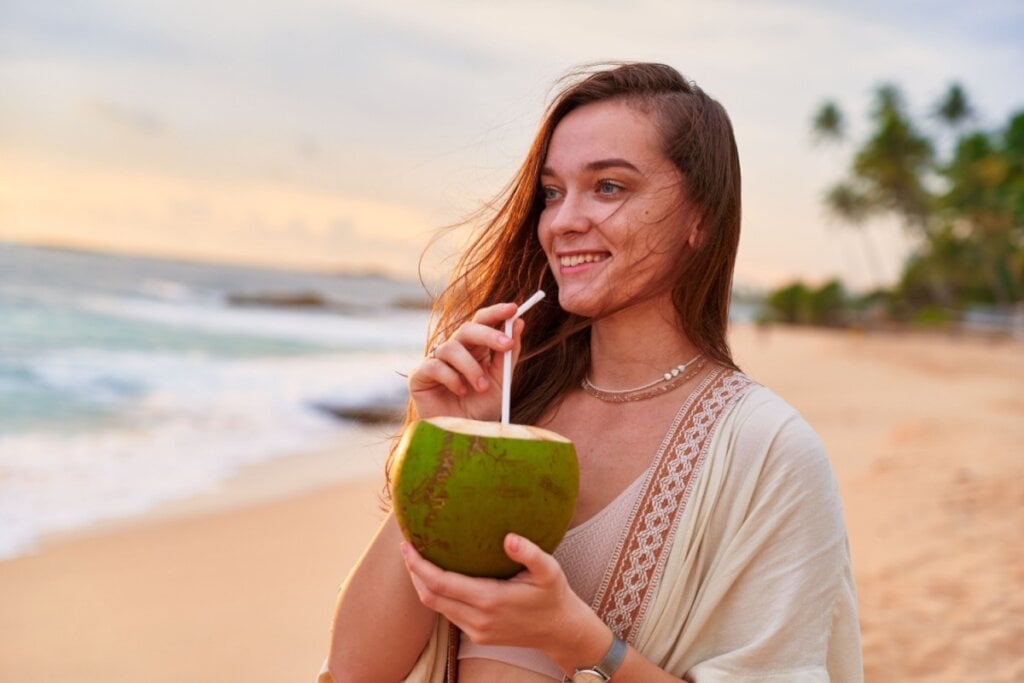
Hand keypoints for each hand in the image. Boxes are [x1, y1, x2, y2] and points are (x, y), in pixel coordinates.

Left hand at [400, 533, 590, 651]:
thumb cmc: (554, 596)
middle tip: (407, 547)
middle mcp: (478, 618)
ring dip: (423, 584)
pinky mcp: (478, 636)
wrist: (560, 631)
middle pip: (430, 596)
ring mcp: (476, 630)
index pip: (440, 583)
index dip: (418, 565)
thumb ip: (530, 553)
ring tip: (418, 559)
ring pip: (436, 608)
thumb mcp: (550, 571)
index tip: (408, 546)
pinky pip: (448, 614)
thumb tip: (509, 538)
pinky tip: (439, 577)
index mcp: (490, 600)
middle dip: (413, 572)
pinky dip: (437, 595)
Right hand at [408, 302, 524, 421]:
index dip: (496, 313)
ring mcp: (435, 362)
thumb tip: (518, 323)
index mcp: (474, 349)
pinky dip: (452, 378)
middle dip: (488, 334)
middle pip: (467, 328)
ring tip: (481, 387)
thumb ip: (508, 355)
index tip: (514, 308)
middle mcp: (454, 351)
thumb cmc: (481, 409)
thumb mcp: (501, 382)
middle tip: (506, 345)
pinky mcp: (420, 376)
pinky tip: (460, 392)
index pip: (482, 322)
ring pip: (451, 348)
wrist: (461, 437)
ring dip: (472, 367)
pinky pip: (435, 366)